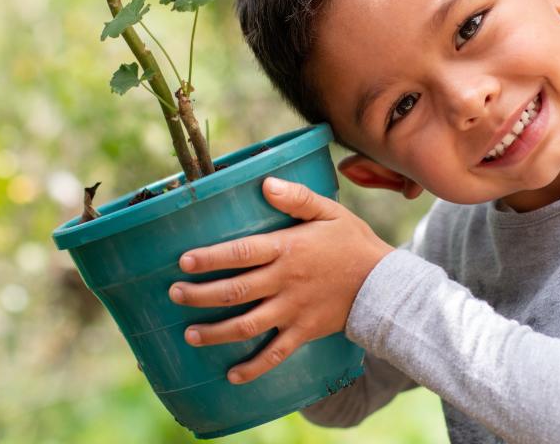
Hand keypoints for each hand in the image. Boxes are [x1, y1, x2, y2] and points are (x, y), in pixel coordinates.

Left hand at [168, 176, 393, 384]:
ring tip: (190, 334)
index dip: (210, 258)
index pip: (241, 253)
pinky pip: (275, 355)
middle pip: (235, 291)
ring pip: (247, 325)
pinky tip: (232, 375)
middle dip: (200, 295)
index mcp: (288, 249)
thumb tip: (266, 184)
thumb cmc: (353, 243)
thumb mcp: (329, 212)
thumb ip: (297, 198)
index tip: (183, 262)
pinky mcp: (304, 332)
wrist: (384, 284)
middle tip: (175, 294)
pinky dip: (253, 368)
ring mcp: (293, 310)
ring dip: (216, 332)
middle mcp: (285, 282)